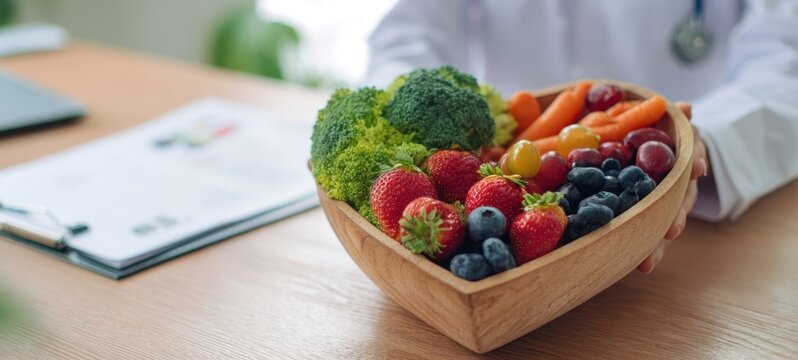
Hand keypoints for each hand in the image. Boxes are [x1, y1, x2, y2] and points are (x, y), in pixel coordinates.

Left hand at [637, 102, 707, 273]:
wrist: (656, 162)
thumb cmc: (662, 144)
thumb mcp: (673, 130)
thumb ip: (679, 121)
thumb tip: (686, 107)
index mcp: (682, 164)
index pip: (691, 161)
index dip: (695, 163)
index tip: (697, 169)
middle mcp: (678, 189)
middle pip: (680, 203)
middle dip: (676, 217)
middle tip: (672, 229)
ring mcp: (665, 208)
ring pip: (664, 227)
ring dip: (658, 245)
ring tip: (648, 262)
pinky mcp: (646, 222)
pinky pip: (645, 237)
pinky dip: (645, 253)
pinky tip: (639, 267)